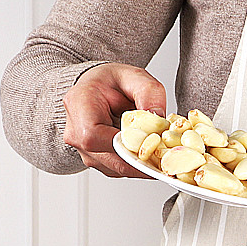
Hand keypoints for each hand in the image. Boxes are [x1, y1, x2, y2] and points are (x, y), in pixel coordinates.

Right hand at [62, 63, 166, 177]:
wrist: (98, 89)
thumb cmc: (110, 82)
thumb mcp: (133, 76)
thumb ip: (149, 92)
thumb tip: (159, 118)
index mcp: (79, 107)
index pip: (96, 138)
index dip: (127, 147)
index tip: (154, 146)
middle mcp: (76, 134)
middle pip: (112, 160)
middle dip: (143, 160)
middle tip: (170, 158)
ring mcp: (86, 152)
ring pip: (119, 169)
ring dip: (143, 164)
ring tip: (163, 155)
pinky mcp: (99, 162)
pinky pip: (122, 170)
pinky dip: (139, 165)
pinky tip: (152, 156)